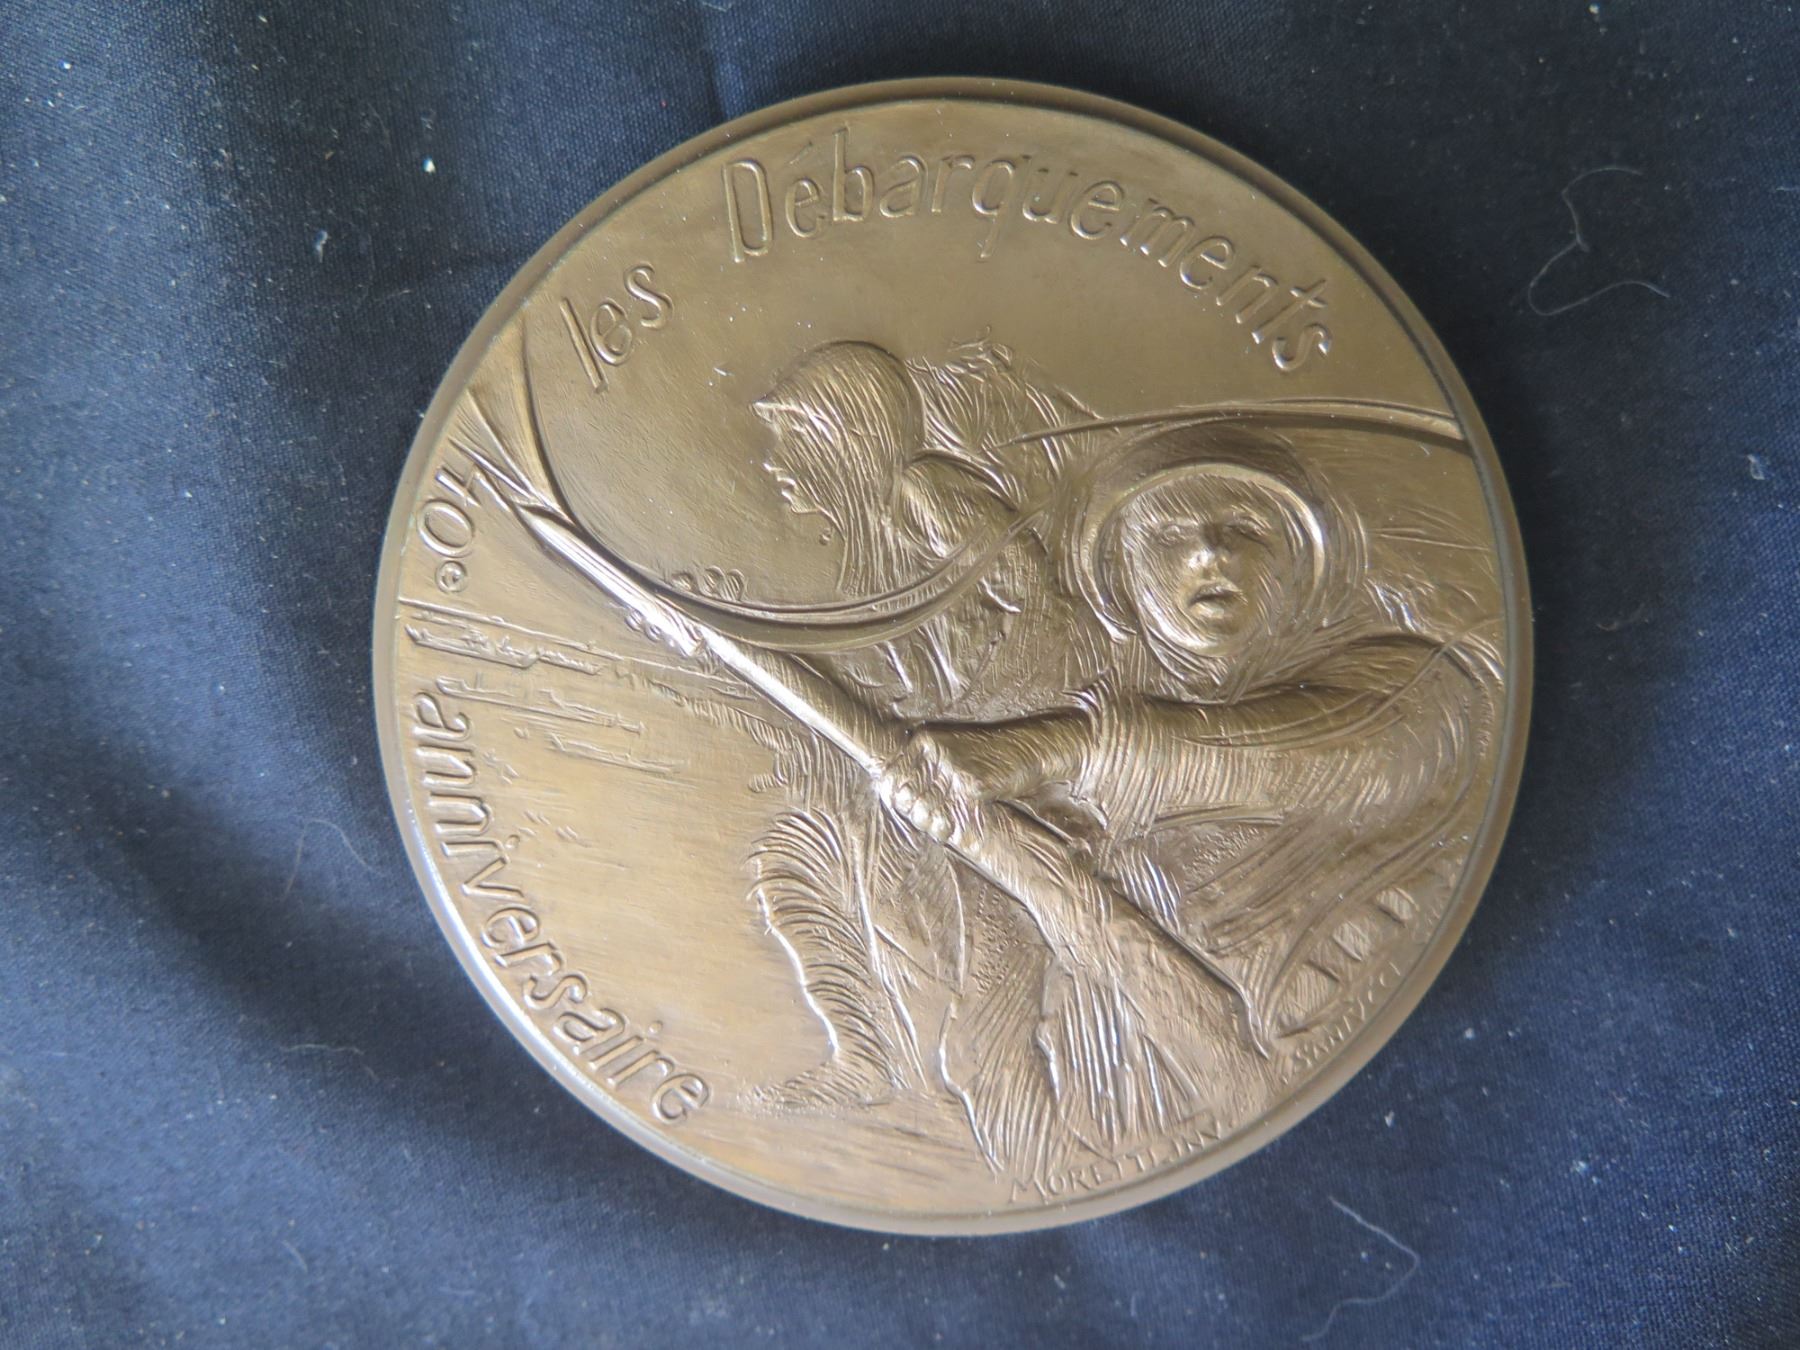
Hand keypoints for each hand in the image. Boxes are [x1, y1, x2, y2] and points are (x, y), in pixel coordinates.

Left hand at [875, 729, 983, 843]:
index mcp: (924, 740)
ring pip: (925, 810)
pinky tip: (955, 827)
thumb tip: (896, 799)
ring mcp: (952, 766)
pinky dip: (950, 828)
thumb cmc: (987, 756)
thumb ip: (923, 768)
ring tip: (943, 827)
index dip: (897, 800)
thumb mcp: (950, 751)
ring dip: (932, 825)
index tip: (911, 809)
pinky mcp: (972, 783)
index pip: (891, 779)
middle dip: (915, 815)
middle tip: (931, 821)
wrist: (1027, 750)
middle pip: (905, 797)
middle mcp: (934, 750)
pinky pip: (950, 815)